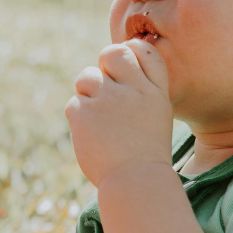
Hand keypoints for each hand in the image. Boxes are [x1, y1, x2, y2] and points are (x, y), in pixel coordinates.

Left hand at [64, 39, 172, 188]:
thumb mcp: (157, 116)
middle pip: (112, 53)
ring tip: (100, 121)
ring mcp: (107, 99)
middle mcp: (132, 89)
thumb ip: (141, 90)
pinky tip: (93, 136)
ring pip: (87, 77)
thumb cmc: (147, 152)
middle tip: (105, 89)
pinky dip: (80, 119)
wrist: (135, 181)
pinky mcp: (83, 112)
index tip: (125, 70)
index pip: (142, 50)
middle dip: (104, 65)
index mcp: (154, 91)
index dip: (130, 52)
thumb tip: (115, 69)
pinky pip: (74, 103)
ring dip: (88, 94)